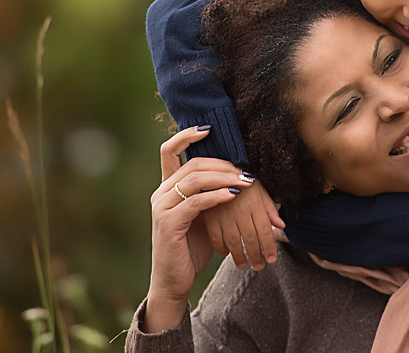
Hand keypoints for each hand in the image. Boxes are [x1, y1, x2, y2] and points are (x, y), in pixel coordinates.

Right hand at [144, 127, 252, 332]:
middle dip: (223, 164)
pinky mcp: (168, 223)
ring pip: (194, 179)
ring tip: (246, 182)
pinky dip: (217, 196)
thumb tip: (242, 176)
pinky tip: (234, 195)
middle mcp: (161, 193)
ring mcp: (162, 207)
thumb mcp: (205, 215)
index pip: (169, 150)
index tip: (208, 128)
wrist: (175, 280)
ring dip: (224, 177)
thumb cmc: (193, 246)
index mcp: (167, 187)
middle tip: (247, 171)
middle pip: (192, 164)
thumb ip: (214, 194)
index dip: (187, 135)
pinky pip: (195, 202)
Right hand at [205, 179, 284, 270]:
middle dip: (256, 255)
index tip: (271, 259)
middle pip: (251, 238)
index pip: (265, 230)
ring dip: (240, 256)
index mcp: (254, 202)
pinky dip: (221, 248)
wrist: (216, 166)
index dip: (269, 247)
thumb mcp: (258, 187)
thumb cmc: (241, 176)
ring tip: (244, 265)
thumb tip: (281, 225)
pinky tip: (225, 253)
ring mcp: (223, 213)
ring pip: (234, 241)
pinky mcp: (209, 216)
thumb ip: (269, 207)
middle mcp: (240, 209)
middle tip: (259, 266)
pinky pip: (216, 237)